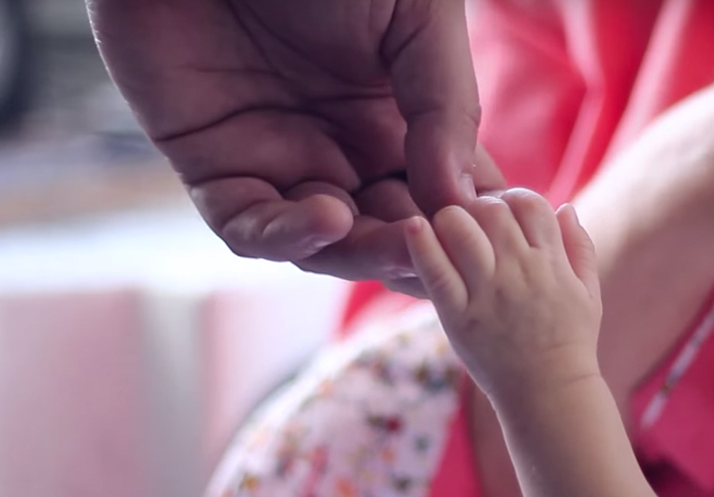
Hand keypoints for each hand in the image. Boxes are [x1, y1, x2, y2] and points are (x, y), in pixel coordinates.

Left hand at [88, 0, 504, 290]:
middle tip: (453, 256)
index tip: (501, 237)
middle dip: (425, 252)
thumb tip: (460, 198)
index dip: (473, 225)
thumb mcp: (415, 16)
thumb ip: (446, 104)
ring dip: (367, 254)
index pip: (448, 197)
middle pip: (392, 235)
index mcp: (401, 119)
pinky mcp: (212, 168)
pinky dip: (288, 235)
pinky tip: (330, 216)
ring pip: (327, 246)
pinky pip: (249, 227)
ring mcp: (280, 163)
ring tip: (403, 241)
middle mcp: (345, 151)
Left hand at [404, 189, 601, 399]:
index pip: (528, 203)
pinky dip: (420, 244)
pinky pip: (434, 270)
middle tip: (470, 223)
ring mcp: (487, 294)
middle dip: (477, 206)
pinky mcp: (458, 317)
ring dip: (449, 220)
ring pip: (459, 228)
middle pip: (490, 209)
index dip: (513, 199)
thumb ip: (580, 247)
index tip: (503, 215)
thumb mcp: (588, 293)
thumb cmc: (570, 343)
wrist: (549, 397)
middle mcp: (520, 272)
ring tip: (447, 234)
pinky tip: (413, 228)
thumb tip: (565, 207)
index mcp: (552, 263)